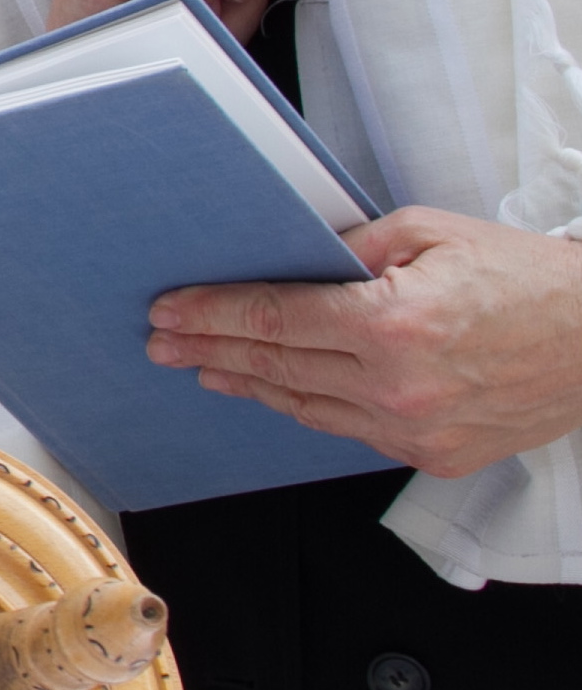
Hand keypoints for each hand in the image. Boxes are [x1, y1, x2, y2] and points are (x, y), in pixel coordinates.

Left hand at [147, 208, 581, 477]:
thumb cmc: (526, 279)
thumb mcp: (429, 233)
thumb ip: (349, 248)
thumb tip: (289, 258)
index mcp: (395, 324)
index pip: (274, 320)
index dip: (212, 315)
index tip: (169, 310)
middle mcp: (400, 387)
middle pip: (277, 366)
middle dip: (209, 350)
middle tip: (162, 340)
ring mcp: (417, 430)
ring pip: (305, 406)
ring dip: (246, 384)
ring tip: (201, 366)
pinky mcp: (434, 456)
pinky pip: (348, 429)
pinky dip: (304, 407)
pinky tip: (274, 391)